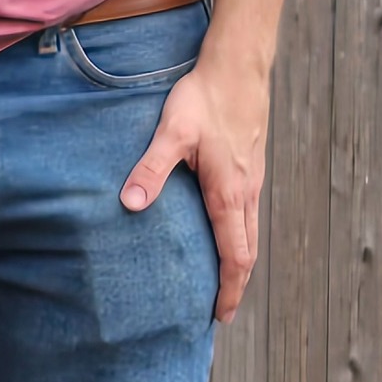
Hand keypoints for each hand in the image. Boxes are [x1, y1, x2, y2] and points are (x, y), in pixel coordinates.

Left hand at [123, 40, 269, 319]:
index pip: (234, 256)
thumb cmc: (204, 98)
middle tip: (222, 311)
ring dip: (240, 262)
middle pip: (247, 252)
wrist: (238, 66)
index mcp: (228, 194)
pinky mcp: (250, 167)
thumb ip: (151, 169)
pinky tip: (225, 235)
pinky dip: (241, 238)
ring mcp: (252, 180)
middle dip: (236, 285)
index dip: (229, 289)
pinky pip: (249, 215)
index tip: (221, 315)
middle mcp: (245, 193)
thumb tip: (130, 204)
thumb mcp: (172, 133)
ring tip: (225, 282)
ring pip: (251, 233)